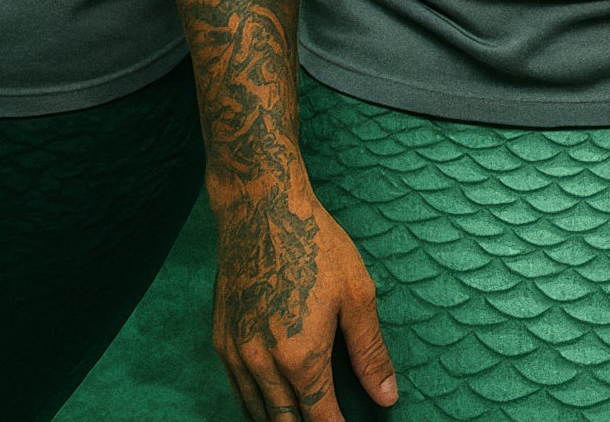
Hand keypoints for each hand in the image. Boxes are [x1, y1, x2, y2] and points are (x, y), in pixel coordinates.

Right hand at [210, 165, 397, 419]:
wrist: (261, 208)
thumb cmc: (315, 244)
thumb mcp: (357, 294)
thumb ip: (370, 352)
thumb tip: (387, 397)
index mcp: (301, 356)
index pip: (320, 418)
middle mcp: (263, 364)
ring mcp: (238, 353)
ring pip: (257, 413)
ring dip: (280, 421)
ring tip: (301, 419)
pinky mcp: (222, 340)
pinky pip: (237, 390)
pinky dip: (254, 405)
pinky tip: (270, 402)